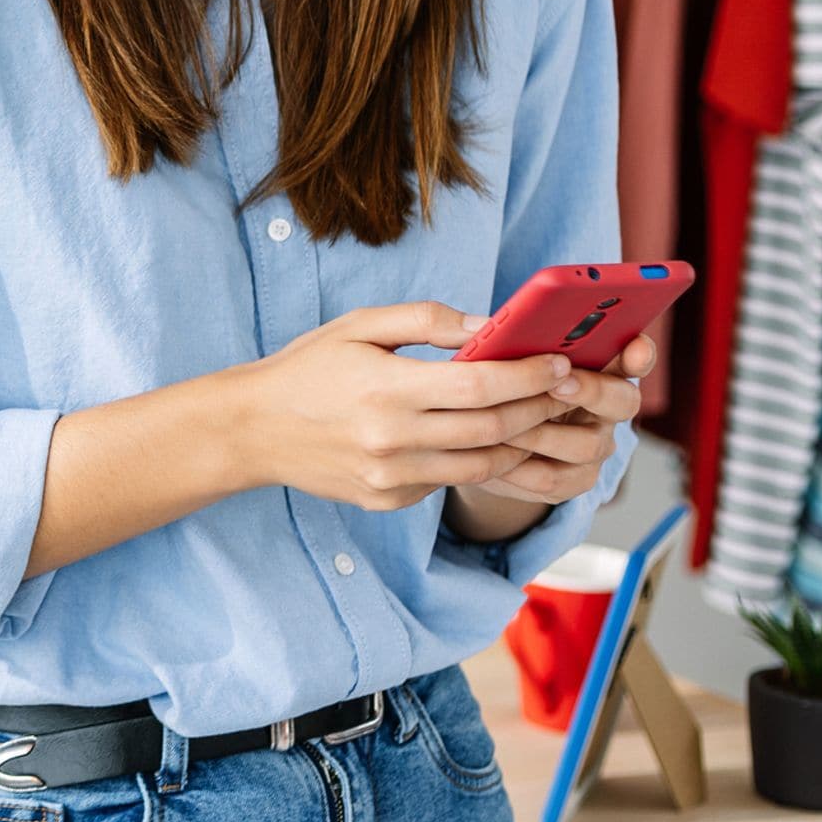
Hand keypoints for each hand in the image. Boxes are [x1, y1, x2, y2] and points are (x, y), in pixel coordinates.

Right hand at [238, 301, 582, 511]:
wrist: (253, 429)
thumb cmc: (309, 367)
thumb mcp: (361, 324)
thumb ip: (427, 320)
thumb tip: (488, 324)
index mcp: (389, 390)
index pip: (480, 387)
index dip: (529, 376)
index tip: (559, 362)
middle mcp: (393, 441)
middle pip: (491, 430)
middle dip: (539, 409)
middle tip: (567, 389)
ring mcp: (391, 479)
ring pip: (479, 466)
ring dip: (519, 441)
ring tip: (541, 416)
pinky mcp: (388, 501)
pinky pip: (447, 481)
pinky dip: (475, 460)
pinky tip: (489, 438)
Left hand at [456, 334, 651, 506]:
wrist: (486, 441)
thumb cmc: (501, 385)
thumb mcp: (506, 357)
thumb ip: (512, 341)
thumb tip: (485, 329)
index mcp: (600, 366)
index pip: (634, 355)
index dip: (640, 353)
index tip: (635, 348)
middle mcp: (607, 408)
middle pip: (624, 400)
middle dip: (592, 391)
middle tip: (558, 384)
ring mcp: (596, 445)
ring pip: (587, 445)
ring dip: (542, 433)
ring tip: (504, 425)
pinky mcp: (575, 480)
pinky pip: (553, 478)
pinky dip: (519, 468)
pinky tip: (492, 454)